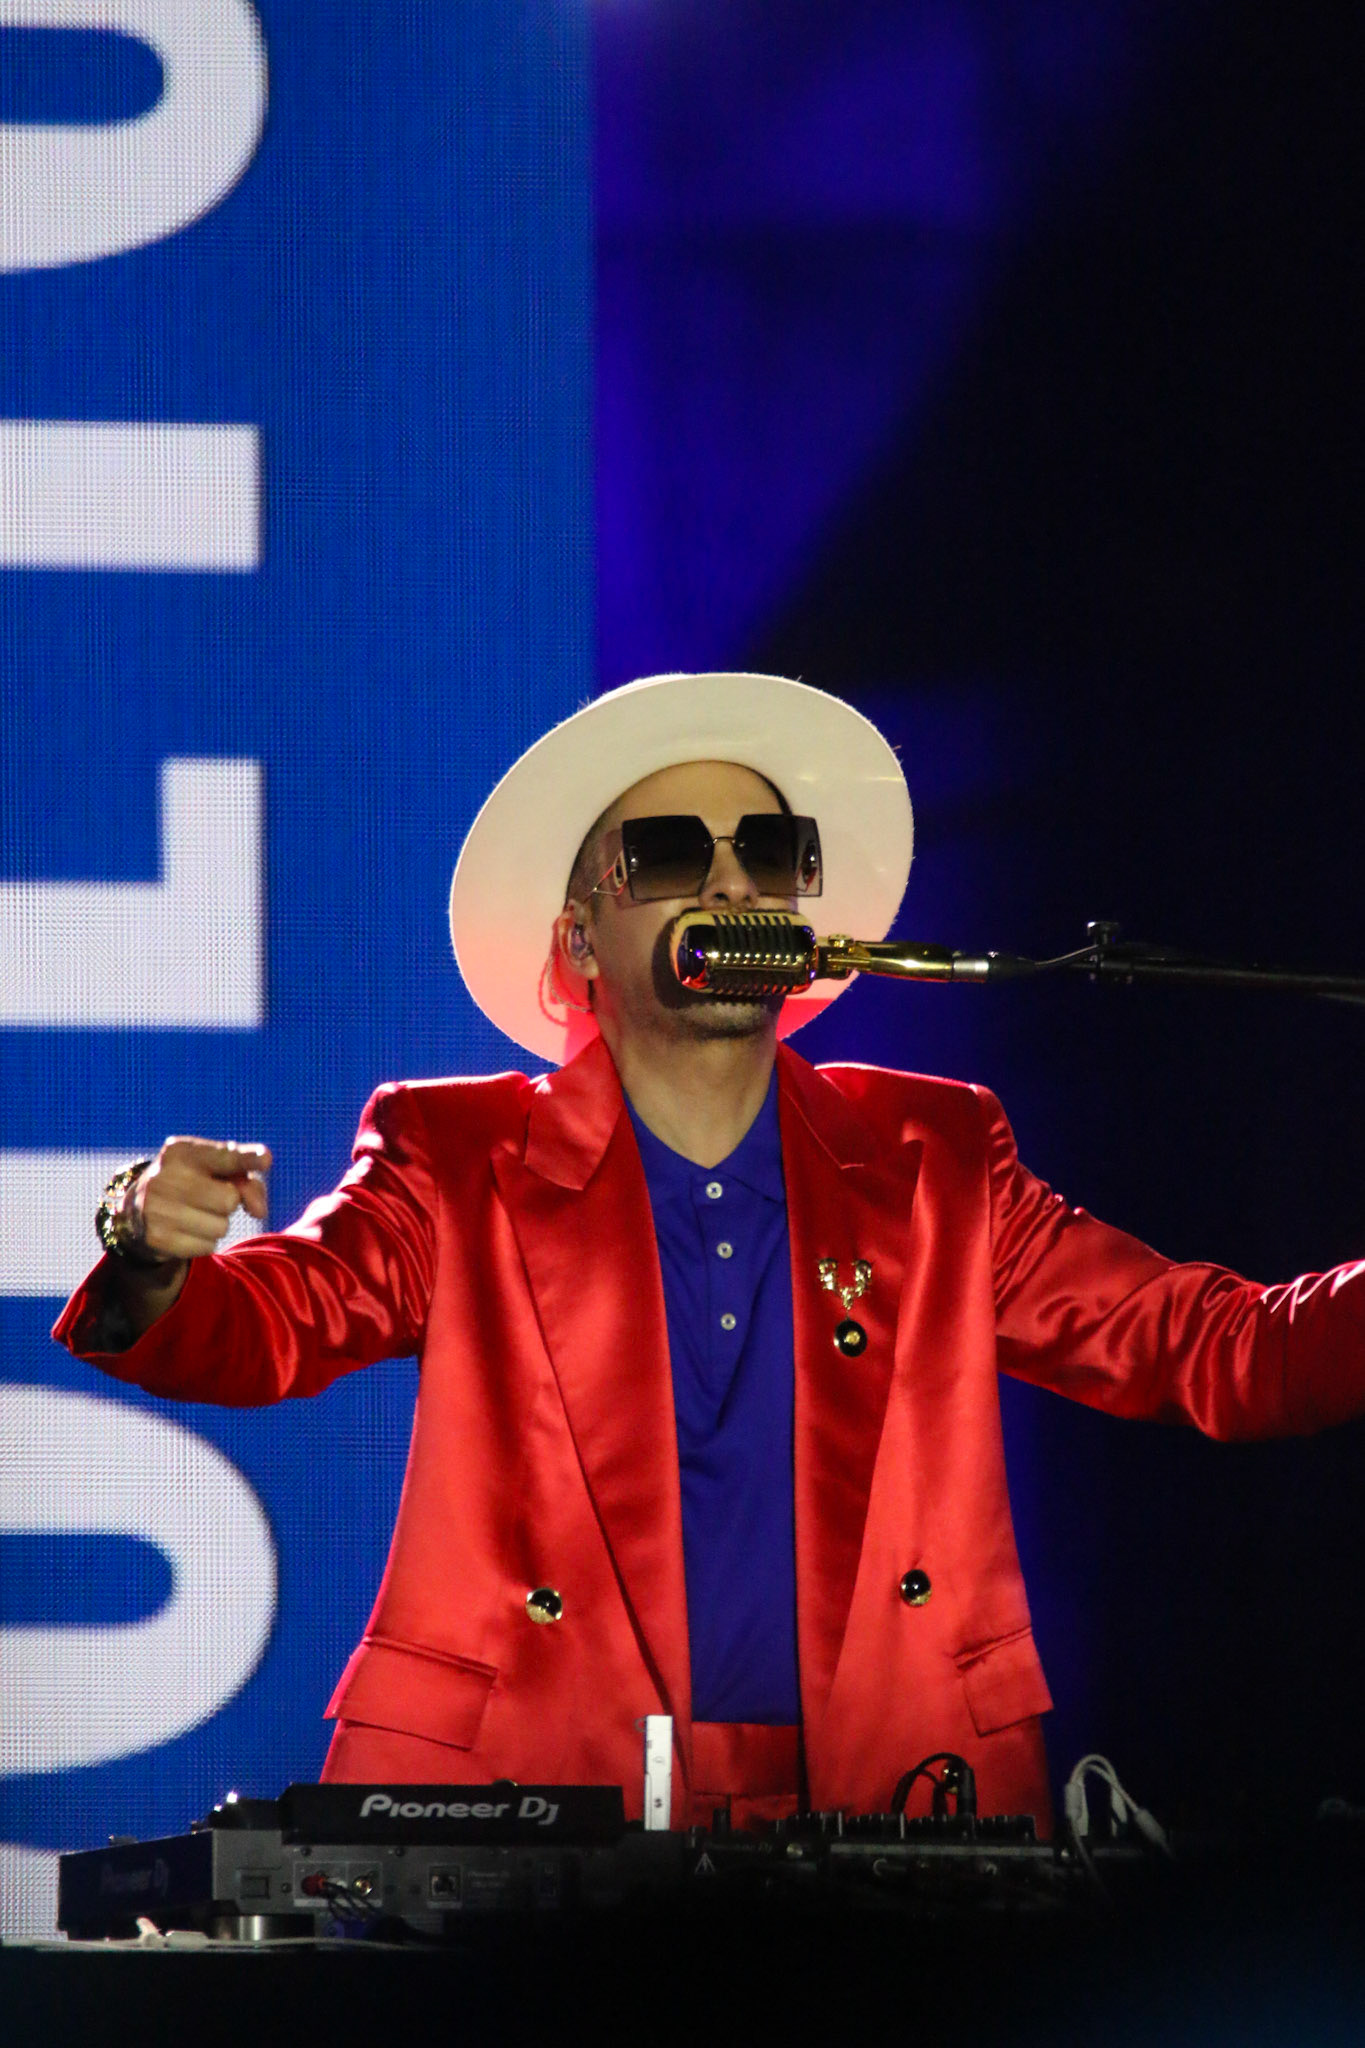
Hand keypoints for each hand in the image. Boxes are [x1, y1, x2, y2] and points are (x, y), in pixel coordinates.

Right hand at [129, 1138, 272, 1262]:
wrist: (138, 1210)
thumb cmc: (190, 1184)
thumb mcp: (214, 1170)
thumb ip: (246, 1180)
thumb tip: (261, 1211)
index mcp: (181, 1152)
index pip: (224, 1156)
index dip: (248, 1159)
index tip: (266, 1160)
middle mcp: (165, 1177)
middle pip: (229, 1199)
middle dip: (229, 1202)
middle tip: (209, 1197)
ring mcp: (156, 1209)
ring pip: (221, 1227)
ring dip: (217, 1224)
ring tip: (195, 1213)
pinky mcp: (157, 1238)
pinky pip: (208, 1246)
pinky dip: (204, 1241)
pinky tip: (185, 1229)